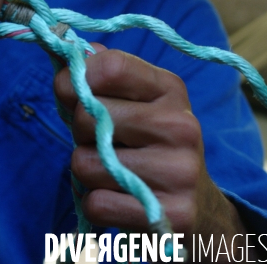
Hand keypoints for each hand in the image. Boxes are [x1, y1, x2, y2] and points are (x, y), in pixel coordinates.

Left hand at [54, 47, 250, 261]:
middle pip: (89, 117)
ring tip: (112, 172)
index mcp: (170, 89)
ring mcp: (179, 170)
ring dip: (85, 172)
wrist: (198, 207)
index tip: (69, 92)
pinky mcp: (171, 215)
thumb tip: (68, 52)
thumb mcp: (139, 102)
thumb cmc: (152, 145)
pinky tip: (119, 199)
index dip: (75, 78)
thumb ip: (103, 77)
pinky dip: (96, 205)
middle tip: (100, 142)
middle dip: (79, 133)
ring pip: (85, 164)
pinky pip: (97, 204)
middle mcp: (180, 124)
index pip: (111, 66)